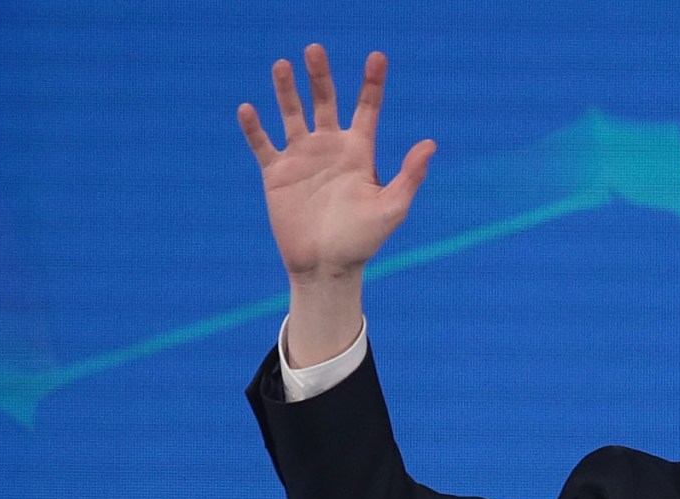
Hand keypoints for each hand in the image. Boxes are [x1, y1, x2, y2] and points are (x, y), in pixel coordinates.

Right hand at [238, 45, 433, 283]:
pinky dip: (254, 128)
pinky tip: (248, 109)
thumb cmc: (363, 241)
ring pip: (291, 114)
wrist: (326, 267)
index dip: (372, 83)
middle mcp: (329, 148)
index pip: (367, 109)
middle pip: (324, 101)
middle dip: (320, 76)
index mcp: (359, 153)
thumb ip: (410, 176)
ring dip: (286, 90)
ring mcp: (302, 158)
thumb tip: (430, 143)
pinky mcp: (277, 174)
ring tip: (282, 65)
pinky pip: (262, 145)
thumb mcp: (392, 208)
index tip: (377, 56)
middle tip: (315, 49)